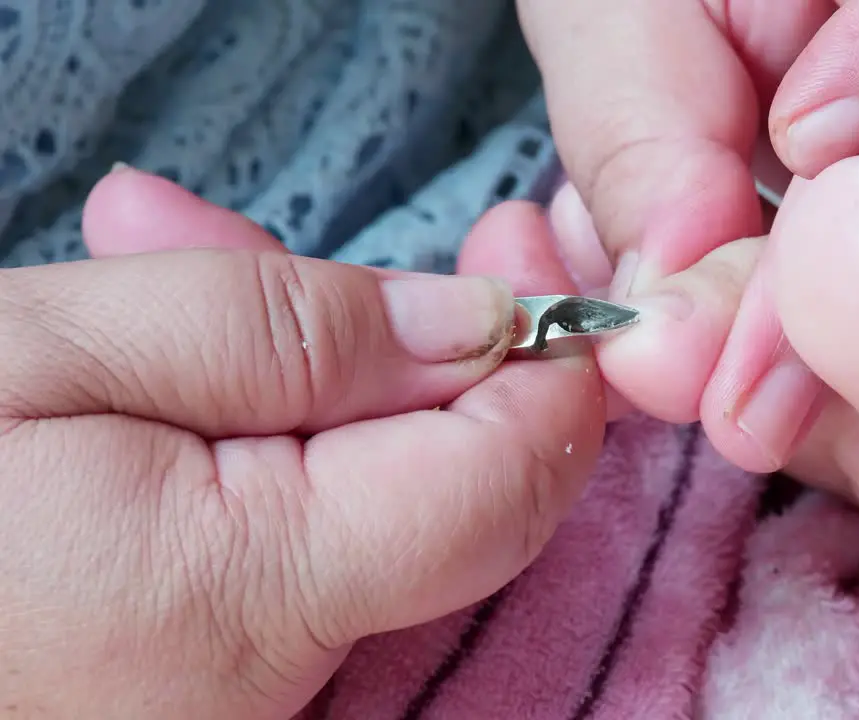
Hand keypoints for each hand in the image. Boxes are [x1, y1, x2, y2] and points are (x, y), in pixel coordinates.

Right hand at [0, 169, 603, 718]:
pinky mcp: (214, 683)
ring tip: (167, 264)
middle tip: (296, 237)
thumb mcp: (64, 355)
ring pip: (374, 505)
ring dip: (310, 377)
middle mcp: (281, 687)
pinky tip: (178, 373)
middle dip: (402, 345)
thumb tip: (480, 322)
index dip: (544, 360)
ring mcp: (254, 703)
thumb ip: (291, 332)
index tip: (515, 259)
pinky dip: (267, 445)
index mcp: (259, 596)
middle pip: (455, 488)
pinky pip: (306, 545)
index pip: (512, 475)